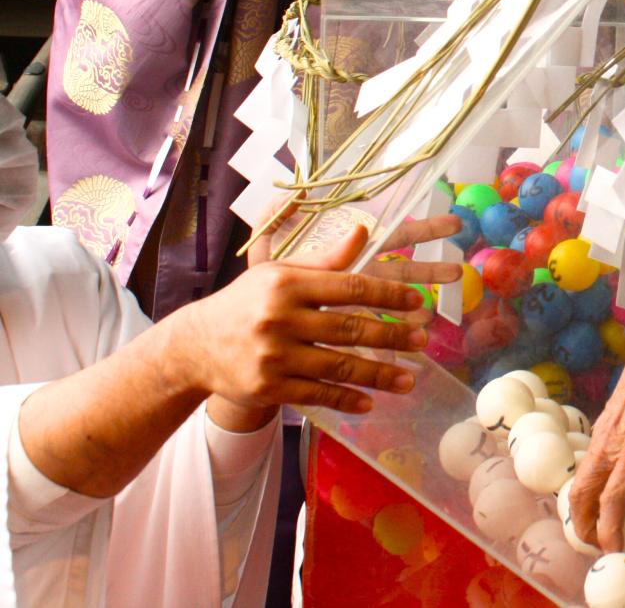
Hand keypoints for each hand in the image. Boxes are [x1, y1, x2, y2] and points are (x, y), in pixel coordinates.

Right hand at [180, 216, 461, 427]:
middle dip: (392, 336)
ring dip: (379, 375)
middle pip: (349, 329)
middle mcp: (279, 319)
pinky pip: (317, 395)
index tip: (418, 302)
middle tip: (423, 341)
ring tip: (409, 379)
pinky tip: (370, 401)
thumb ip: (325, 260)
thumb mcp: (279, 274)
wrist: (194, 346)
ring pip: (338, 366)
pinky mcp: (268, 388)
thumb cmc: (247, 303)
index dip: (389, 294)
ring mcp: (273, 356)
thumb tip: (364, 232)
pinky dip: (346, 399)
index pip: (349, 287)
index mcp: (286, 284)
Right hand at [567, 296, 624, 549]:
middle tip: (593, 540)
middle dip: (581, 523)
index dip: (609, 533)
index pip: (611, 506)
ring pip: (582, 476)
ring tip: (596, 518)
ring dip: (583, 502)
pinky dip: (590, 478)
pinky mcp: (604, 419)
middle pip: (582, 495)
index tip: (614, 549)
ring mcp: (603, 431)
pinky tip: (605, 482)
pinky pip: (590, 456)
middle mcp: (611, 446)